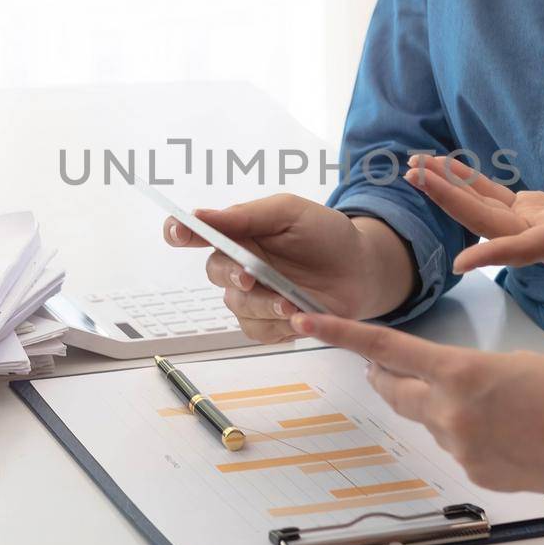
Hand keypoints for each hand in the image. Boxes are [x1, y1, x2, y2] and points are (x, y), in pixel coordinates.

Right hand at [162, 194, 414, 342]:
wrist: (363, 270)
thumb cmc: (327, 234)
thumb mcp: (290, 213)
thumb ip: (247, 215)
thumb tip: (202, 215)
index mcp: (240, 233)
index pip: (196, 232)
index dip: (180, 232)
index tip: (181, 233)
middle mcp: (240, 264)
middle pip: (214, 272)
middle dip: (231, 275)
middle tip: (250, 276)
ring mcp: (253, 296)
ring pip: (237, 306)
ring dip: (262, 305)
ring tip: (291, 303)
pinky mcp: (269, 323)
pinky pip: (255, 331)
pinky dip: (274, 326)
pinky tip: (297, 316)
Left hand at [290, 311, 543, 499]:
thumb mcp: (515, 361)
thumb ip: (468, 372)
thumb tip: (449, 387)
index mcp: (461, 373)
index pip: (386, 350)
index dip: (341, 334)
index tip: (306, 323)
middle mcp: (451, 413)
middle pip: (395, 390)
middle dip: (384, 376)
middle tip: (379, 366)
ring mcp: (460, 448)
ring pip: (427, 419)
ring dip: (436, 405)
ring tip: (483, 400)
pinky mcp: (475, 473)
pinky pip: (454, 446)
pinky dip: (466, 433)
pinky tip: (504, 430)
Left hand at [404, 147, 543, 271]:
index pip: (522, 248)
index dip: (491, 254)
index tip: (457, 262)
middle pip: (489, 225)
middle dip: (450, 200)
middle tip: (413, 173)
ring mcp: (535, 226)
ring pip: (484, 211)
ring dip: (451, 189)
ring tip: (417, 165)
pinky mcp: (533, 211)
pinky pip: (494, 198)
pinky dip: (468, 182)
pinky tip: (444, 166)